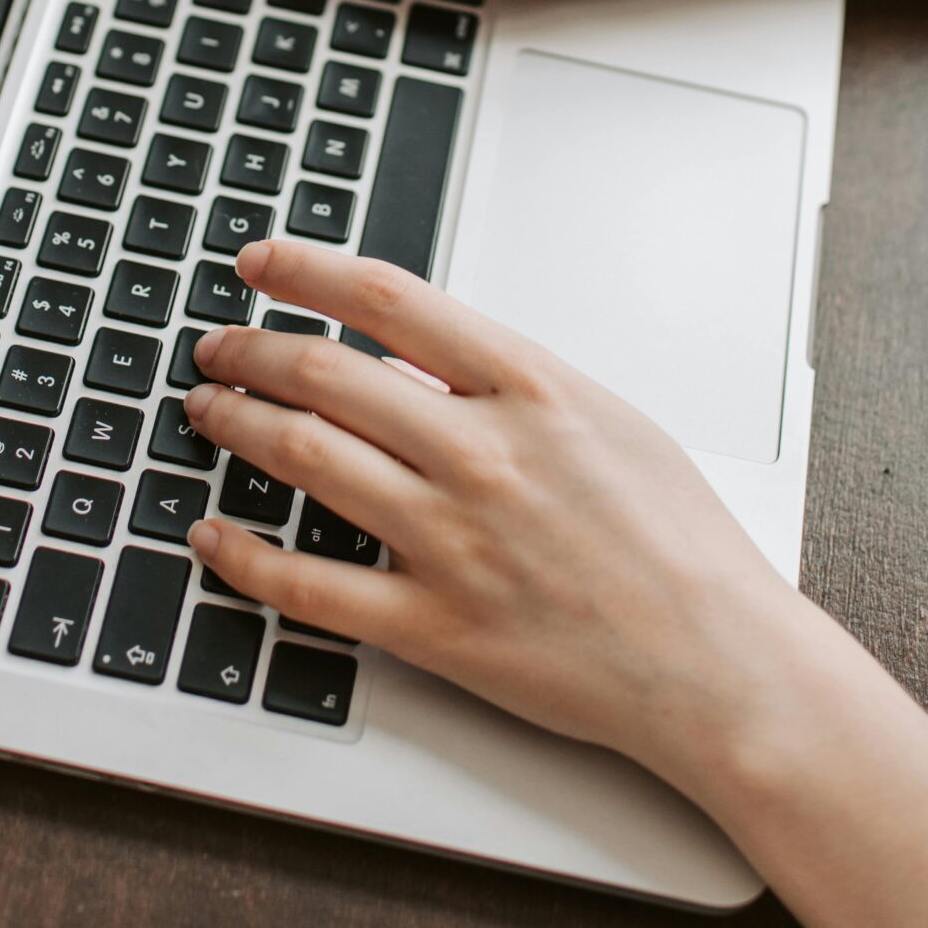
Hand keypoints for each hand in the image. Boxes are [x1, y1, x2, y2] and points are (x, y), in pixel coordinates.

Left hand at [184, 239, 810, 804]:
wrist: (719, 664)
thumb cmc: (681, 545)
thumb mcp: (609, 420)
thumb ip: (513, 382)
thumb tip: (424, 348)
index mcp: (531, 390)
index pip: (389, 299)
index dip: (307, 270)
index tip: (260, 263)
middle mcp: (482, 455)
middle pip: (325, 373)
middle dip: (250, 349)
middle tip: (218, 346)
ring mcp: (452, 542)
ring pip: (302, 457)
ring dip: (235, 424)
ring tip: (208, 411)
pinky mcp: (432, 628)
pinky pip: (306, 586)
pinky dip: (242, 554)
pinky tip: (212, 532)